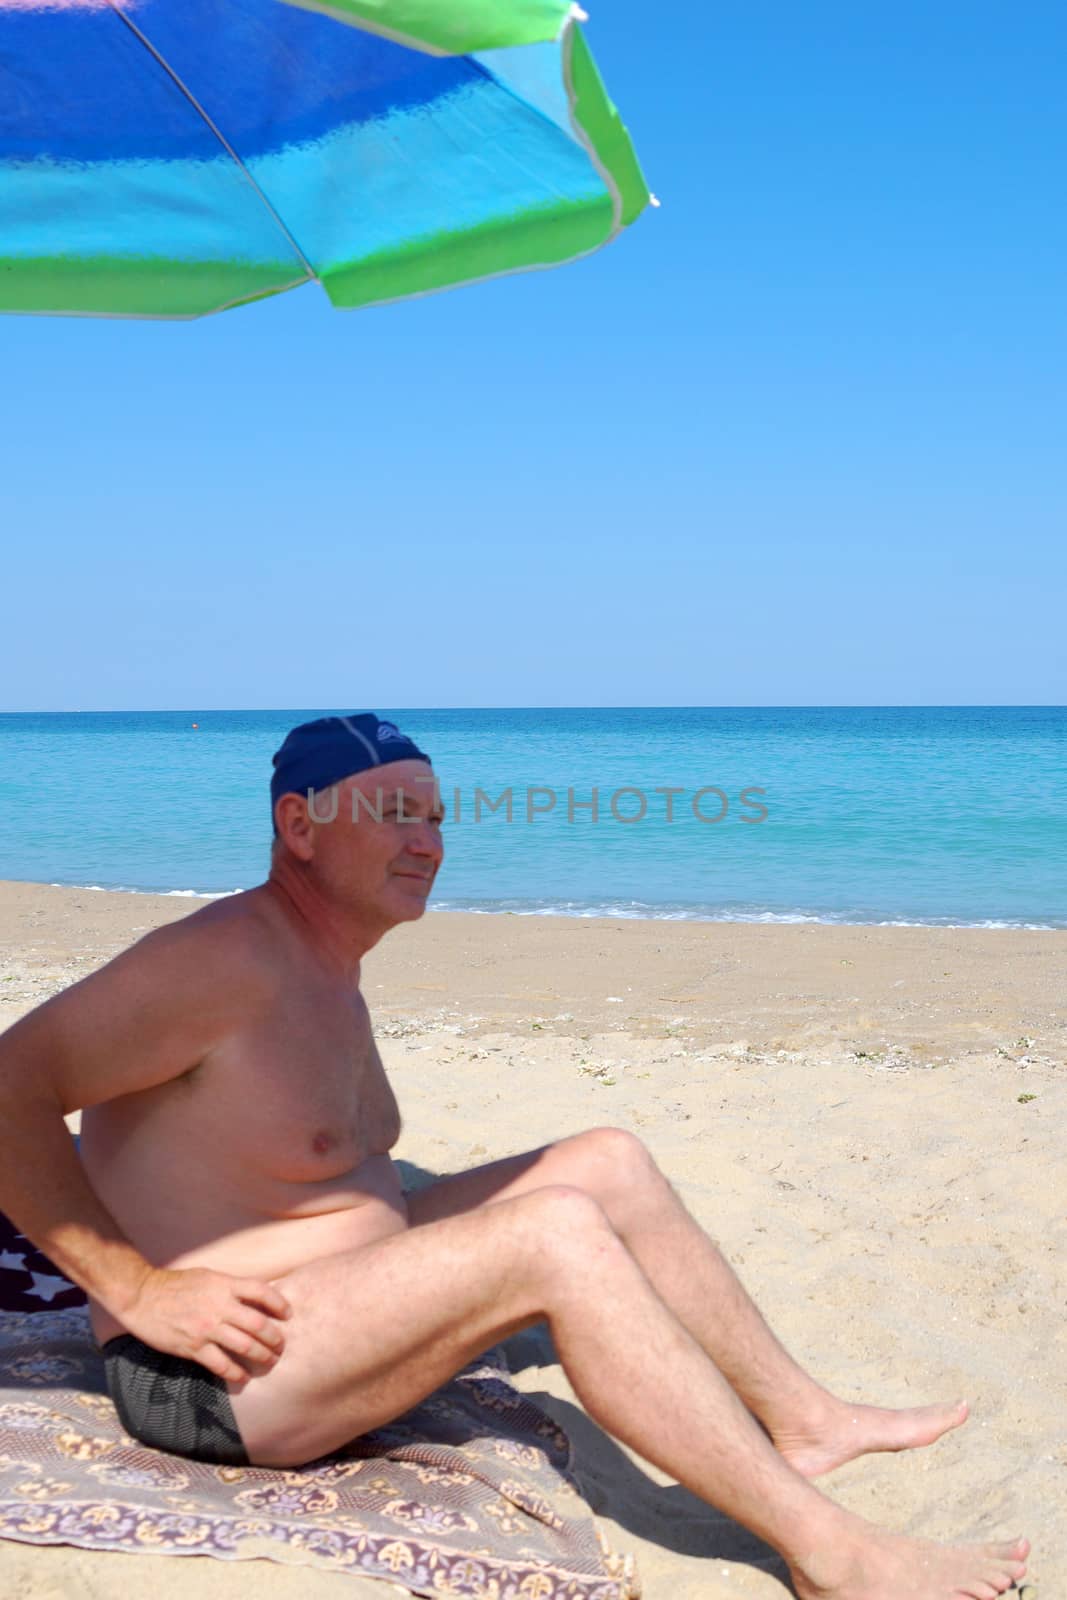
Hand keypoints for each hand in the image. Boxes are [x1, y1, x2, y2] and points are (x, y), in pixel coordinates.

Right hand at [121, 1266, 291, 1381]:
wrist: (142, 1296)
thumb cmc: (176, 1284)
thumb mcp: (208, 1276)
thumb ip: (230, 1287)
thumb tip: (254, 1297)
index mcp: (224, 1285)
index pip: (262, 1291)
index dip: (279, 1303)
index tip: (288, 1314)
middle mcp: (219, 1306)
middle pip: (258, 1323)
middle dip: (275, 1337)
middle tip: (281, 1345)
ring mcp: (206, 1328)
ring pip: (245, 1346)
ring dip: (262, 1356)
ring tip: (270, 1361)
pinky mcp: (193, 1347)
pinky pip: (222, 1364)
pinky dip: (236, 1373)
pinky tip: (244, 1377)